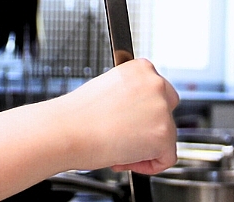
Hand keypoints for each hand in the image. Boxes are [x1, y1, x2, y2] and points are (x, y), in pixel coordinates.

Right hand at [55, 58, 179, 173]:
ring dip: (145, 147)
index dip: (141, 112)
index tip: (127, 121)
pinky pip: (167, 158)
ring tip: (117, 148)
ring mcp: (162, 109)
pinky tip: (125, 159)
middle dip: (149, 127)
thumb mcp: (108, 90)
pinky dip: (149, 165)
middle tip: (125, 137)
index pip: (157, 92)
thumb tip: (139, 113)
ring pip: (167, 136)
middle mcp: (155, 83)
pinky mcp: (164, 135)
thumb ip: (131, 96)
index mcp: (141, 68)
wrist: (66, 130)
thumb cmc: (77, 115)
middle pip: (167, 111)